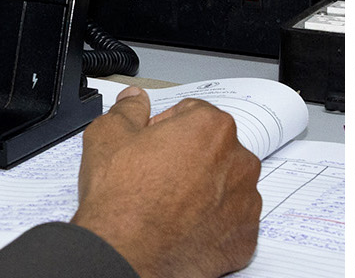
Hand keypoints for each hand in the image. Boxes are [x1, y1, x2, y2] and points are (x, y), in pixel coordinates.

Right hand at [70, 88, 260, 277]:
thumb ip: (128, 109)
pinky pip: (231, 220)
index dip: (165, 128)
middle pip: (213, 148)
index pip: (192, 113)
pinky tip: (184, 226)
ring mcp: (246, 202)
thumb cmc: (121, 200)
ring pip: (226, 185)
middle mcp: (238, 161)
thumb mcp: (108, 135)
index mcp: (212, 128)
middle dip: (189, 158)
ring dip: (204, 189)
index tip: (151, 146)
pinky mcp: (245, 237)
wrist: (125, 254)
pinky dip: (213, 222)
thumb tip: (135, 100)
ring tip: (169, 205)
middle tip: (157, 177)